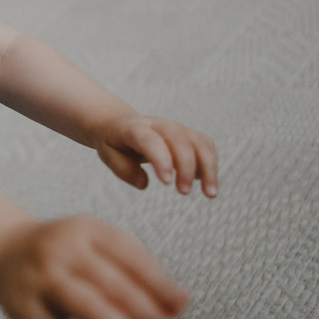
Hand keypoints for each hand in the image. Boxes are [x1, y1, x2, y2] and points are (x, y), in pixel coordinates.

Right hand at [0, 215, 187, 318]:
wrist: (0, 251)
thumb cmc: (60, 254)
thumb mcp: (91, 244)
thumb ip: (132, 267)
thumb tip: (177, 305)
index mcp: (84, 229)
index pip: (129, 255)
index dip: (159, 283)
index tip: (182, 308)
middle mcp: (60, 250)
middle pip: (113, 285)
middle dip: (148, 316)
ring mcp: (38, 279)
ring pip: (89, 311)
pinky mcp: (21, 308)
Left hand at [94, 115, 217, 197]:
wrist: (119, 124)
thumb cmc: (114, 142)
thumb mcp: (108, 154)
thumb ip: (124, 169)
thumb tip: (143, 184)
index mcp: (134, 128)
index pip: (149, 140)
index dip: (161, 158)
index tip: (167, 182)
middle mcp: (159, 125)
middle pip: (179, 140)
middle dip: (186, 166)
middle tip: (183, 192)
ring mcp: (176, 128)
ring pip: (199, 142)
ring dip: (208, 167)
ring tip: (209, 194)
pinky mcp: (188, 135)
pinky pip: (206, 146)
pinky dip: (210, 164)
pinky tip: (206, 184)